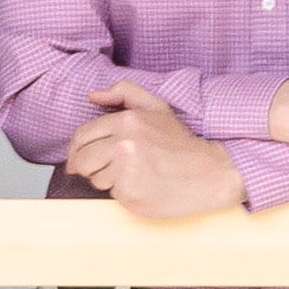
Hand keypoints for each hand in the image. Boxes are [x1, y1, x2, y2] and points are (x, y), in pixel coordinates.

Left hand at [60, 79, 245, 223]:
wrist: (210, 173)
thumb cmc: (181, 143)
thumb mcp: (157, 107)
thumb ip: (124, 93)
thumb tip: (92, 96)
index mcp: (127, 120)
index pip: (81, 136)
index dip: (78, 150)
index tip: (81, 160)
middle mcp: (124, 143)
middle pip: (82, 160)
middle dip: (90, 166)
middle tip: (111, 168)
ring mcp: (127, 170)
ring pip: (95, 179)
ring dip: (109, 181)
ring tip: (135, 175)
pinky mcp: (131, 193)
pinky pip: (111, 195)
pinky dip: (124, 193)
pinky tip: (143, 187)